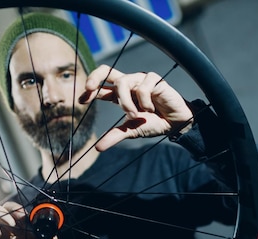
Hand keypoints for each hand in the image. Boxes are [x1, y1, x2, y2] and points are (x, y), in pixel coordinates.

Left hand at [79, 65, 193, 150]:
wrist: (176, 123)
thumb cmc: (155, 123)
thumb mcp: (132, 131)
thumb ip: (115, 136)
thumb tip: (97, 148)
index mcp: (121, 95)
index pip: (101, 87)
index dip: (89, 90)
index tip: (81, 100)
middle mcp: (129, 84)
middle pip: (107, 70)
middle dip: (95, 77)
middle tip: (89, 89)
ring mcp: (140, 80)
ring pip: (123, 83)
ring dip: (126, 102)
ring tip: (136, 115)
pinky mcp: (154, 79)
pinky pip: (142, 87)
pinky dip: (145, 101)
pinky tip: (154, 107)